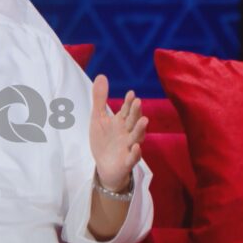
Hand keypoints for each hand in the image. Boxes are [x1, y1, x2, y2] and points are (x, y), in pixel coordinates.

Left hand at [89, 75, 147, 191]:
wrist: (105, 167)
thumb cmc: (104, 141)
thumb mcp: (98, 118)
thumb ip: (100, 99)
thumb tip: (101, 75)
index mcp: (121, 122)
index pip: (126, 110)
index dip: (128, 102)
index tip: (131, 93)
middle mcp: (127, 133)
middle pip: (133, 121)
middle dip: (136, 112)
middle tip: (138, 102)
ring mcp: (128, 147)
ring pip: (137, 137)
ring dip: (140, 129)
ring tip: (144, 120)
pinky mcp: (126, 162)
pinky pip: (132, 158)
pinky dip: (135, 153)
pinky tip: (135, 146)